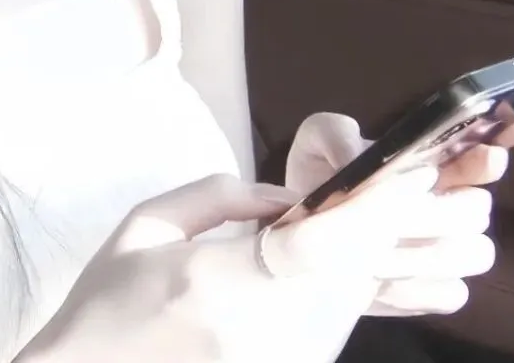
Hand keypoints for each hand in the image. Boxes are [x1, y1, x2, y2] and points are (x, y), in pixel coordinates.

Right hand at [16, 167, 442, 362]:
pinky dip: (340, 291)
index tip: (408, 177)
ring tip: (364, 221)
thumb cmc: (106, 303)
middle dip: (378, 230)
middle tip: (401, 187)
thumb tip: (288, 197)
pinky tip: (324, 268)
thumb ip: (219, 196)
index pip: (315, 248)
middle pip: (350, 276)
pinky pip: (331, 328)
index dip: (369, 212)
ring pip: (350, 305)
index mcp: (215, 283)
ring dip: (361, 259)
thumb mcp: (145, 226)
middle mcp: (261, 335)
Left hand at [285, 112, 513, 317]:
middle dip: (445, 210)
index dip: (484, 161)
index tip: (485, 157)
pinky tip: (379, 281)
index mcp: (428, 164)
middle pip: (478, 211)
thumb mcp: (318, 139)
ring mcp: (443, 251)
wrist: (298, 223)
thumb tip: (356, 160)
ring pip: (474, 254)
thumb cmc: (319, 172)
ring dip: (428, 251)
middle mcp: (446, 206)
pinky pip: (450, 294)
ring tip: (376, 249)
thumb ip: (337, 136)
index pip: (479, 160)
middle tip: (399, 213)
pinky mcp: (428, 290)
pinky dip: (418, 287)